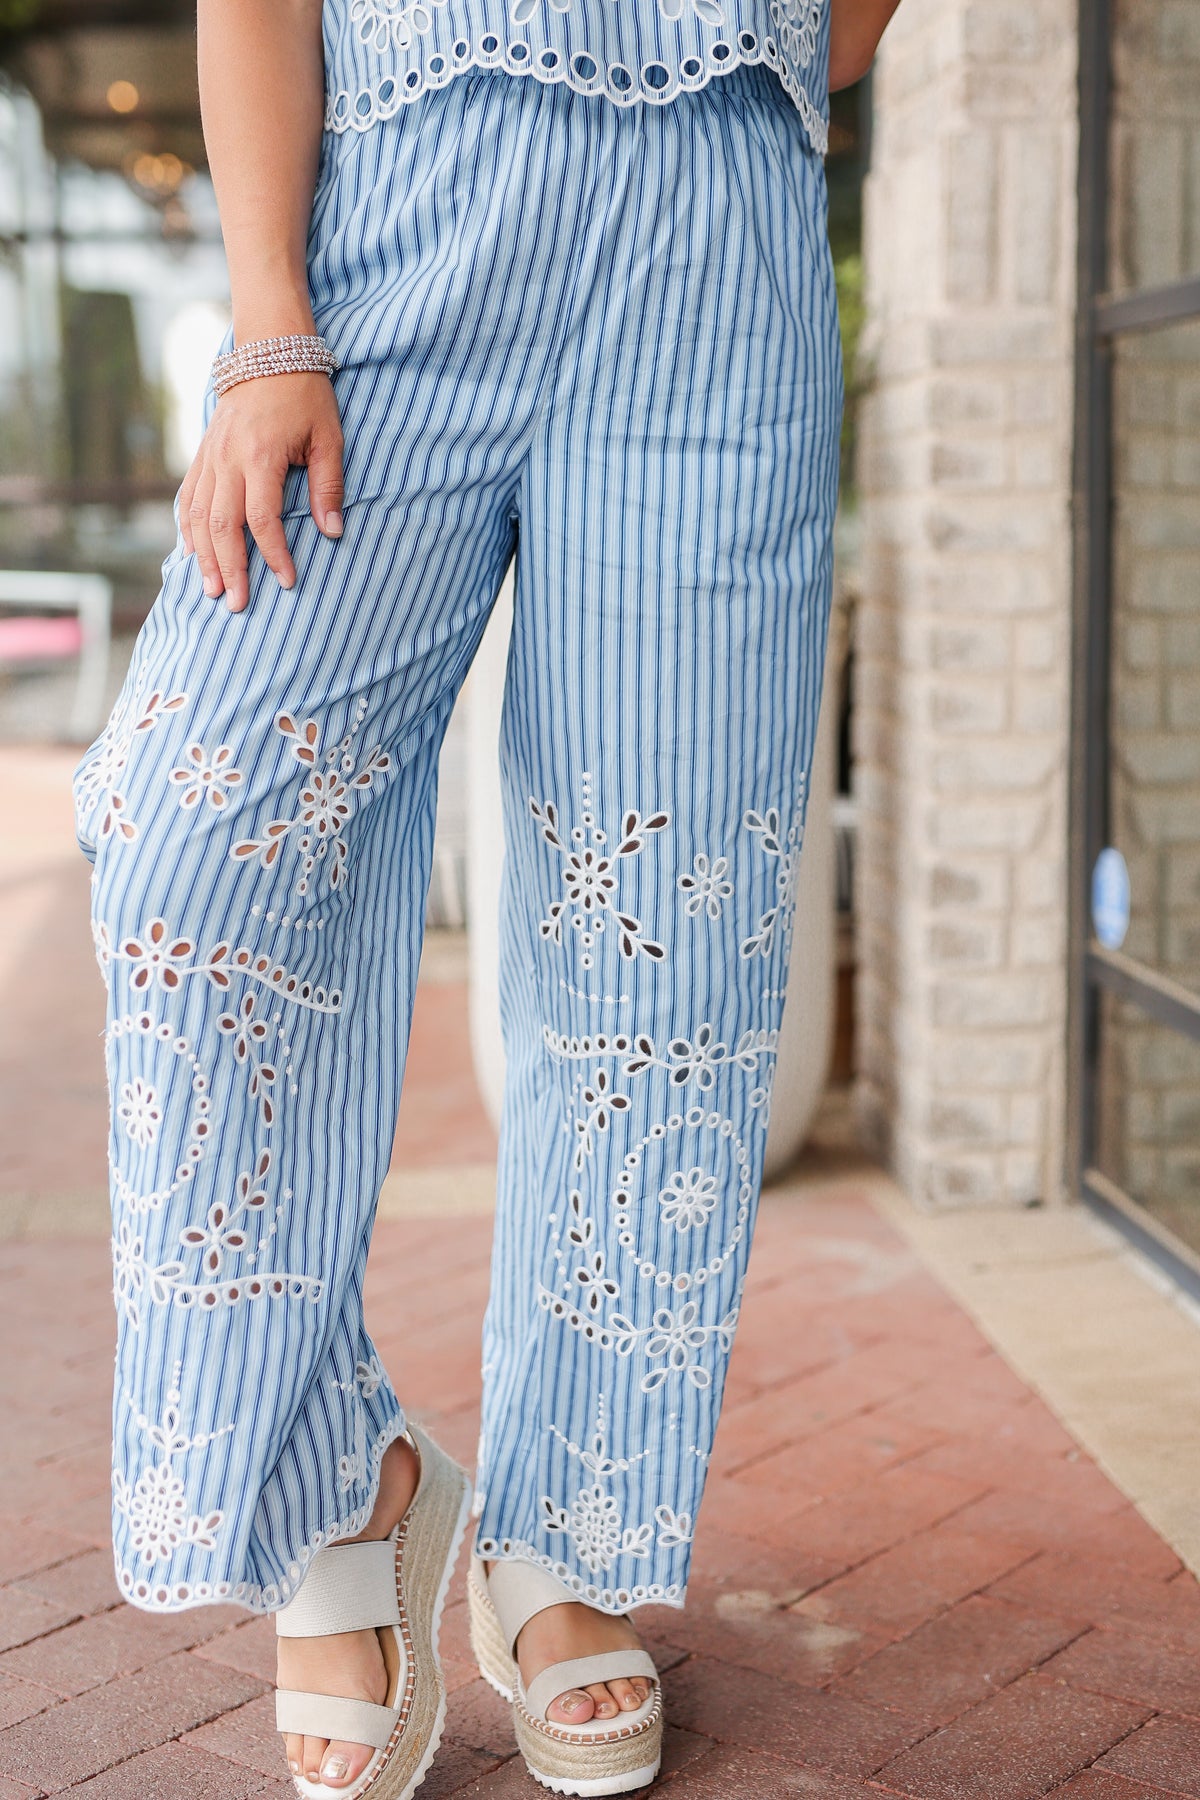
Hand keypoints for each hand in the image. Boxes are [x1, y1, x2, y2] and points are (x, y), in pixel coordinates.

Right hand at [178, 371, 344, 613]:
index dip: (274, 553)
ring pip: (199, 515)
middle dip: (230, 568)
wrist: (268, 352)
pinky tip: (193, 554)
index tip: (287, 580)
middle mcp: (228, 458)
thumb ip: (328, 486)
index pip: (262, 517)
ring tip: (212, 590)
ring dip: (204, 557)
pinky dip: (189, 529)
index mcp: (261, 455)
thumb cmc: (305, 395)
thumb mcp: (328, 437)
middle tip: (237, 604)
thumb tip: (333, 532)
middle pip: (222, 525)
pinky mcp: (202, 454)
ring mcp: (210, 456)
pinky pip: (189, 497)